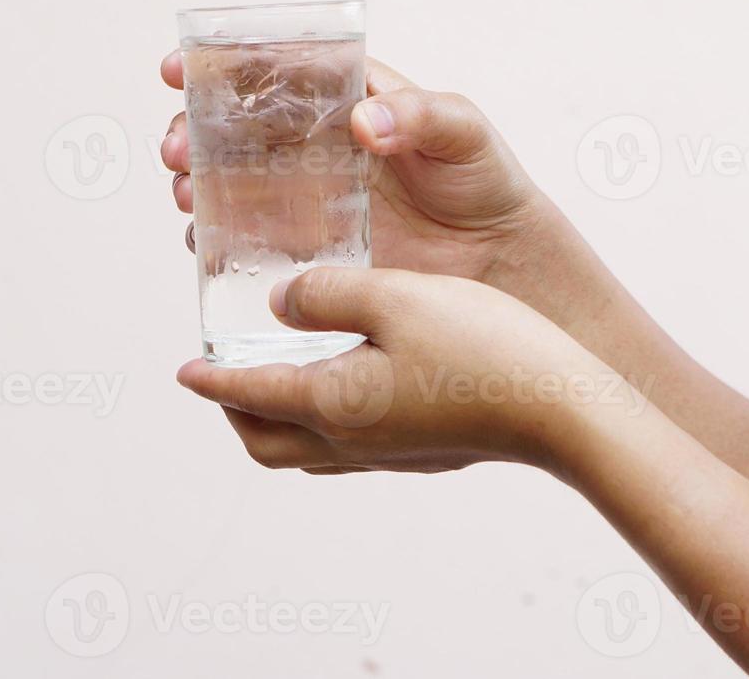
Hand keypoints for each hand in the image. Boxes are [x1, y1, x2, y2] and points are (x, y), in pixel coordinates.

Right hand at [158, 53, 551, 286]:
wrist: (497, 258)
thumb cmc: (484, 181)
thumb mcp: (462, 131)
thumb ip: (419, 115)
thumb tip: (363, 121)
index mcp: (342, 100)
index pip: (271, 71)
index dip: (218, 65)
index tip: (179, 68)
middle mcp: (312, 147)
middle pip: (230, 127)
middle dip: (188, 130)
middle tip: (176, 146)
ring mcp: (303, 199)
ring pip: (226, 182)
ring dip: (192, 182)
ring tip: (186, 192)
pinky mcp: (305, 249)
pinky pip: (245, 240)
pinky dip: (215, 237)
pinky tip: (205, 239)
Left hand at [176, 268, 617, 475]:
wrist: (563, 409)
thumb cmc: (482, 347)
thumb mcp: (394, 296)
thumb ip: (327, 294)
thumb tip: (282, 303)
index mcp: (333, 402)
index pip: (247, 396)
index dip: (210, 380)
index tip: (184, 369)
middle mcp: (353, 440)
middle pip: (268, 443)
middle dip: (236, 411)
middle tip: (225, 376)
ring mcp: (392, 454)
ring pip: (309, 452)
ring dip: (278, 422)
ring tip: (278, 382)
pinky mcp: (427, 453)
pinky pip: (351, 450)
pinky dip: (325, 425)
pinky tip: (351, 389)